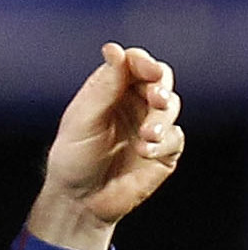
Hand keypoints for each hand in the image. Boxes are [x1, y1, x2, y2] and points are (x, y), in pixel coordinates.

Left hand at [27, 43, 182, 249]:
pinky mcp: (164, 150)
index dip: (143, 62)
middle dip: (160, 87)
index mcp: (110, 90)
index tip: (147, 68)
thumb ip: (103, 87)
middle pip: (160, 80)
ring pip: (171, 106)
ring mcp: (151, 125)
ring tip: (145, 136)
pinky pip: (176, 137)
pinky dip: (164, 142)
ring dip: (160, 118)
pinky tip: (146, 151)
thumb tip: (114, 49)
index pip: (134, 64)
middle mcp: (133, 103)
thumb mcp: (82, 120)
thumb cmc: (73, 158)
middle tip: (156, 98)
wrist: (80, 201)